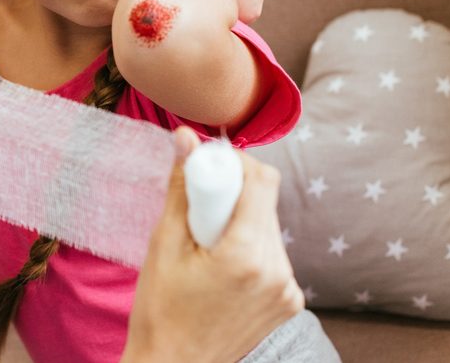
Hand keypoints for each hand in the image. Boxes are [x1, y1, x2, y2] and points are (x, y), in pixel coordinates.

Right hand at [121, 127, 302, 362]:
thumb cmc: (159, 312)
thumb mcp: (163, 244)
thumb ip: (181, 187)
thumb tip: (185, 138)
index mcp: (248, 255)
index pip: (261, 180)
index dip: (234, 162)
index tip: (204, 167)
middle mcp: (279, 272)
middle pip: (264, 202)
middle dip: (231, 194)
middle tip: (195, 210)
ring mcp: (288, 291)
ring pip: (267, 226)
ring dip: (238, 221)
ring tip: (204, 247)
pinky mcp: (289, 303)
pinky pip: (271, 254)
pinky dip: (247, 247)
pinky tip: (219, 268)